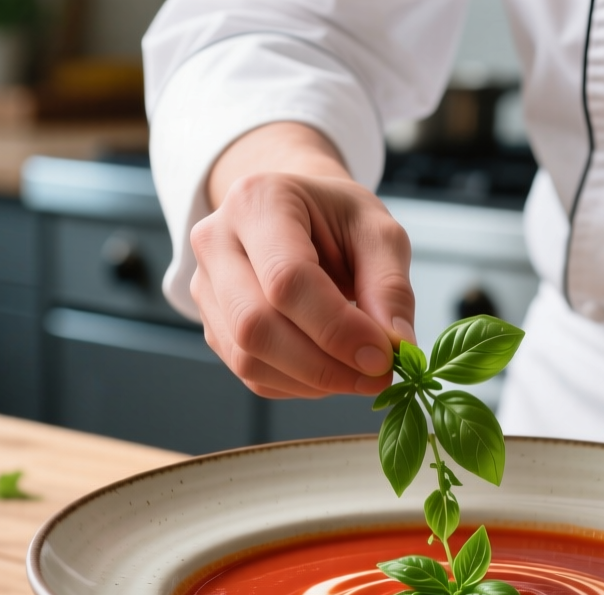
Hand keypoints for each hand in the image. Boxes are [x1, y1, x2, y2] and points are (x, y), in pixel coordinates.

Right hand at [189, 123, 415, 398]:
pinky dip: (298, 385)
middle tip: (377, 376)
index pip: (287, 279)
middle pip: (255, 325)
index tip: (383, 356)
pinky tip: (330, 369)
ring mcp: (206, 286)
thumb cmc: (338, 219)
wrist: (300, 217)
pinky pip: (250, 373)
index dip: (336, 328)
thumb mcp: (379, 233)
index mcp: (258, 201)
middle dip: (323, 364)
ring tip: (358, 372)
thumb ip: (390, 287)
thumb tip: (397, 346)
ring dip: (313, 380)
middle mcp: (216, 241)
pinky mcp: (212, 325)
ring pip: (248, 358)